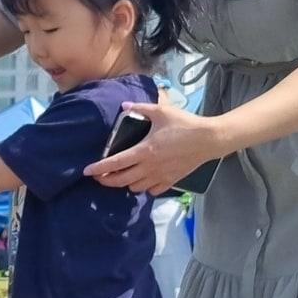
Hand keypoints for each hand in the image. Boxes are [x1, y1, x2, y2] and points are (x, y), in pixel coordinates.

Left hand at [84, 102, 222, 195]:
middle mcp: (150, 167)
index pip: (115, 163)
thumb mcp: (162, 111)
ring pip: (135, 187)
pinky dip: (144, 187)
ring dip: (125, 183)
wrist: (210, 139)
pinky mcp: (171, 181)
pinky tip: (143, 180)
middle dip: (106, 180)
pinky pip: (152, 190)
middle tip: (100, 177)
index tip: (87, 171)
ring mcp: (160, 176)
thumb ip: (141, 108)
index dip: (99, 168)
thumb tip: (124, 106)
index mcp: (144, 150)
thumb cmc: (186, 124)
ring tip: (122, 175)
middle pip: (121, 180)